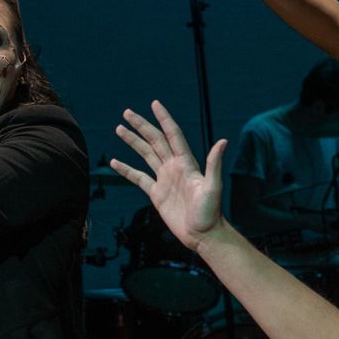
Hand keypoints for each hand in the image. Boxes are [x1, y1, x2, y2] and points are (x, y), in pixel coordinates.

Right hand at [110, 100, 227, 249]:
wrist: (202, 235)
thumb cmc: (210, 213)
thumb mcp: (213, 187)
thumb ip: (214, 164)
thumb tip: (222, 141)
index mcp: (186, 163)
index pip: (172, 134)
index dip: (164, 118)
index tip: (155, 104)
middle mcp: (174, 167)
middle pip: (155, 140)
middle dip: (141, 125)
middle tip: (127, 112)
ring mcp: (164, 179)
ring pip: (145, 155)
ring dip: (133, 142)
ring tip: (119, 129)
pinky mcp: (156, 193)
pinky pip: (138, 178)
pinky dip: (126, 169)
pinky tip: (115, 162)